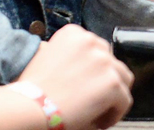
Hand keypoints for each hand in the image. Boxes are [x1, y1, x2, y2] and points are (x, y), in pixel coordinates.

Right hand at [13, 24, 132, 129]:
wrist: (28, 107)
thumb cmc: (33, 91)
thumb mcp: (48, 59)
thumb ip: (71, 57)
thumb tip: (86, 72)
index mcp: (74, 33)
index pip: (97, 50)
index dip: (94, 71)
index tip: (86, 85)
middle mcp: (91, 42)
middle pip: (112, 63)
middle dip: (104, 82)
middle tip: (93, 100)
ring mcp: (104, 62)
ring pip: (123, 80)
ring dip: (113, 96)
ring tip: (98, 112)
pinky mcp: (112, 83)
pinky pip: (125, 101)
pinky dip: (115, 113)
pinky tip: (98, 121)